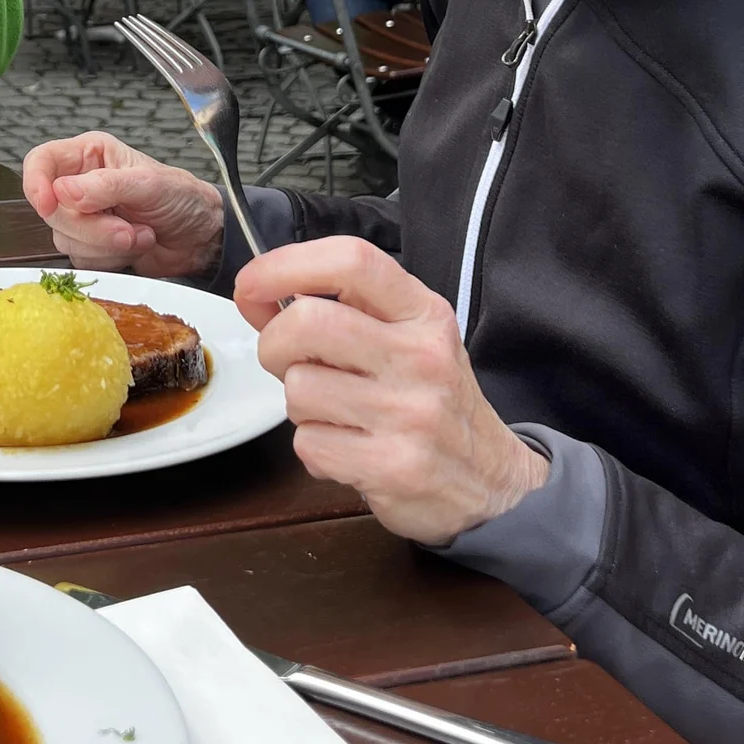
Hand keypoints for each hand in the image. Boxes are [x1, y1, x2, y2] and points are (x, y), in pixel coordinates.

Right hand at [23, 132, 223, 276]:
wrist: (200, 236)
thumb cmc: (181, 197)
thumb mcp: (149, 184)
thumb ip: (106, 186)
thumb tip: (63, 192)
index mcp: (89, 155)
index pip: (41, 161)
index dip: (36, 182)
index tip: (48, 204)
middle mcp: (79, 184)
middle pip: (52, 211)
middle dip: (91, 227)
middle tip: (127, 228)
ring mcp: (83, 218)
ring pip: (65, 239)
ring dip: (106, 245)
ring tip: (140, 234)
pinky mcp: (90, 246)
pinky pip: (81, 260)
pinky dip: (110, 259)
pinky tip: (135, 246)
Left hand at [235, 236, 546, 543]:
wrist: (492, 483)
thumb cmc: (434, 402)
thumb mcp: (407, 339)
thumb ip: (340, 311)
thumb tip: (256, 295)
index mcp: (424, 314)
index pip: (351, 261)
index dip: (286, 265)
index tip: (252, 283)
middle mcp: (421, 357)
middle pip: (307, 322)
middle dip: (274, 344)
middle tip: (288, 363)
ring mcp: (410, 414)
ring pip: (298, 389)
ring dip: (300, 405)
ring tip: (337, 414)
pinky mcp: (394, 467)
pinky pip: (308, 444)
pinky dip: (315, 449)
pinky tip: (349, 449)